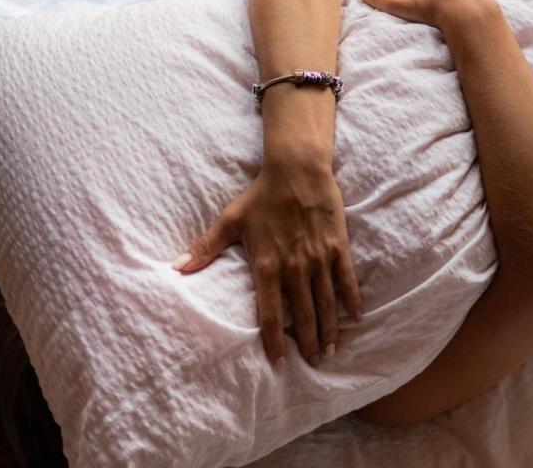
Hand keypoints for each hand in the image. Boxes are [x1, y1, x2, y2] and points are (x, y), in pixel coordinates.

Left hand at [173, 161, 362, 366]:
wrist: (296, 170)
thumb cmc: (261, 195)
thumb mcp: (230, 221)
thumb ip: (206, 247)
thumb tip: (177, 267)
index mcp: (267, 265)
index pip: (270, 313)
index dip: (274, 340)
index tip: (277, 361)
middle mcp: (295, 267)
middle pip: (303, 314)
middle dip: (308, 342)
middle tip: (313, 363)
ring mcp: (318, 258)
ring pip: (326, 302)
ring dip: (329, 329)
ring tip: (331, 349)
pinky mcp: (337, 246)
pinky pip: (346, 278)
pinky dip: (351, 299)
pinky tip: (356, 316)